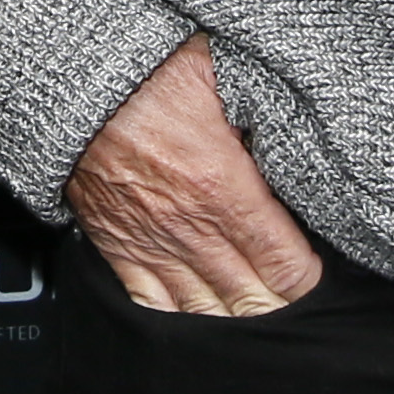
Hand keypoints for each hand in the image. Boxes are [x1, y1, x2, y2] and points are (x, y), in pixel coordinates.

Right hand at [66, 36, 324, 314]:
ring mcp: (153, 243)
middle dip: (282, 311)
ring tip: (260, 322)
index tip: (318, 275)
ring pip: (206, 310)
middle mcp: (192, 228)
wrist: (74, 82)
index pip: (286, 264)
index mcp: (224, 188)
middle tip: (299, 308)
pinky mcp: (118, 246)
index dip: (310, 280)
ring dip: (237, 321)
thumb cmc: (147, 71)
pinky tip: (200, 321)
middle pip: (252, 299)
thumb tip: (305, 128)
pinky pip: (151, 302)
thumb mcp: (222, 72)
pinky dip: (180, 319)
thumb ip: (268, 106)